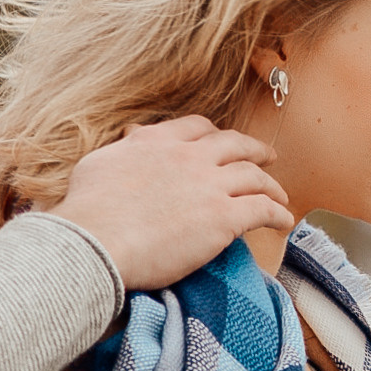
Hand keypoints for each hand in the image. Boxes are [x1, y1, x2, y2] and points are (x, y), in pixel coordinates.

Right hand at [51, 117, 292, 290]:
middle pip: (234, 145)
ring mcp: (209, 186)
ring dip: (272, 185)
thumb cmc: (86, 211)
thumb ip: (122, 150)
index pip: (197, 128)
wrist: (94, 242)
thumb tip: (128, 140)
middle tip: (267, 157)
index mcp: (157, 141)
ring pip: (254, 177)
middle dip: (255, 150)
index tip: (223, 142)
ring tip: (280, 194)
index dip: (215, 134)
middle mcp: (188, 157)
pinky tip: (284, 221)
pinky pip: (263, 210)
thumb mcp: (98, 164)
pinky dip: (278, 214)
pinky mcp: (223, 218)